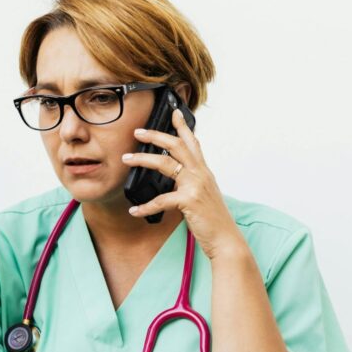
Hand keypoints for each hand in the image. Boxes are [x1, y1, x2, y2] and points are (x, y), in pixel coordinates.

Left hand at [121, 109, 245, 259]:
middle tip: (138, 131)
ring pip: (165, 164)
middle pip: (176, 145)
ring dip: (142, 159)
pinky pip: (161, 200)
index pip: (193, 142)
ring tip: (126, 159)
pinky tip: (134, 210)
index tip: (173, 112)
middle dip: (156, 135)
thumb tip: (175, 179)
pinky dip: (145, 206)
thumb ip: (190, 183)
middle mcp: (201, 174)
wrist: (225, 239)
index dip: (182, 126)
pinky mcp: (189, 201)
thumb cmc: (212, 219)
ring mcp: (196, 185)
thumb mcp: (203, 195)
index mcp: (203, 171)